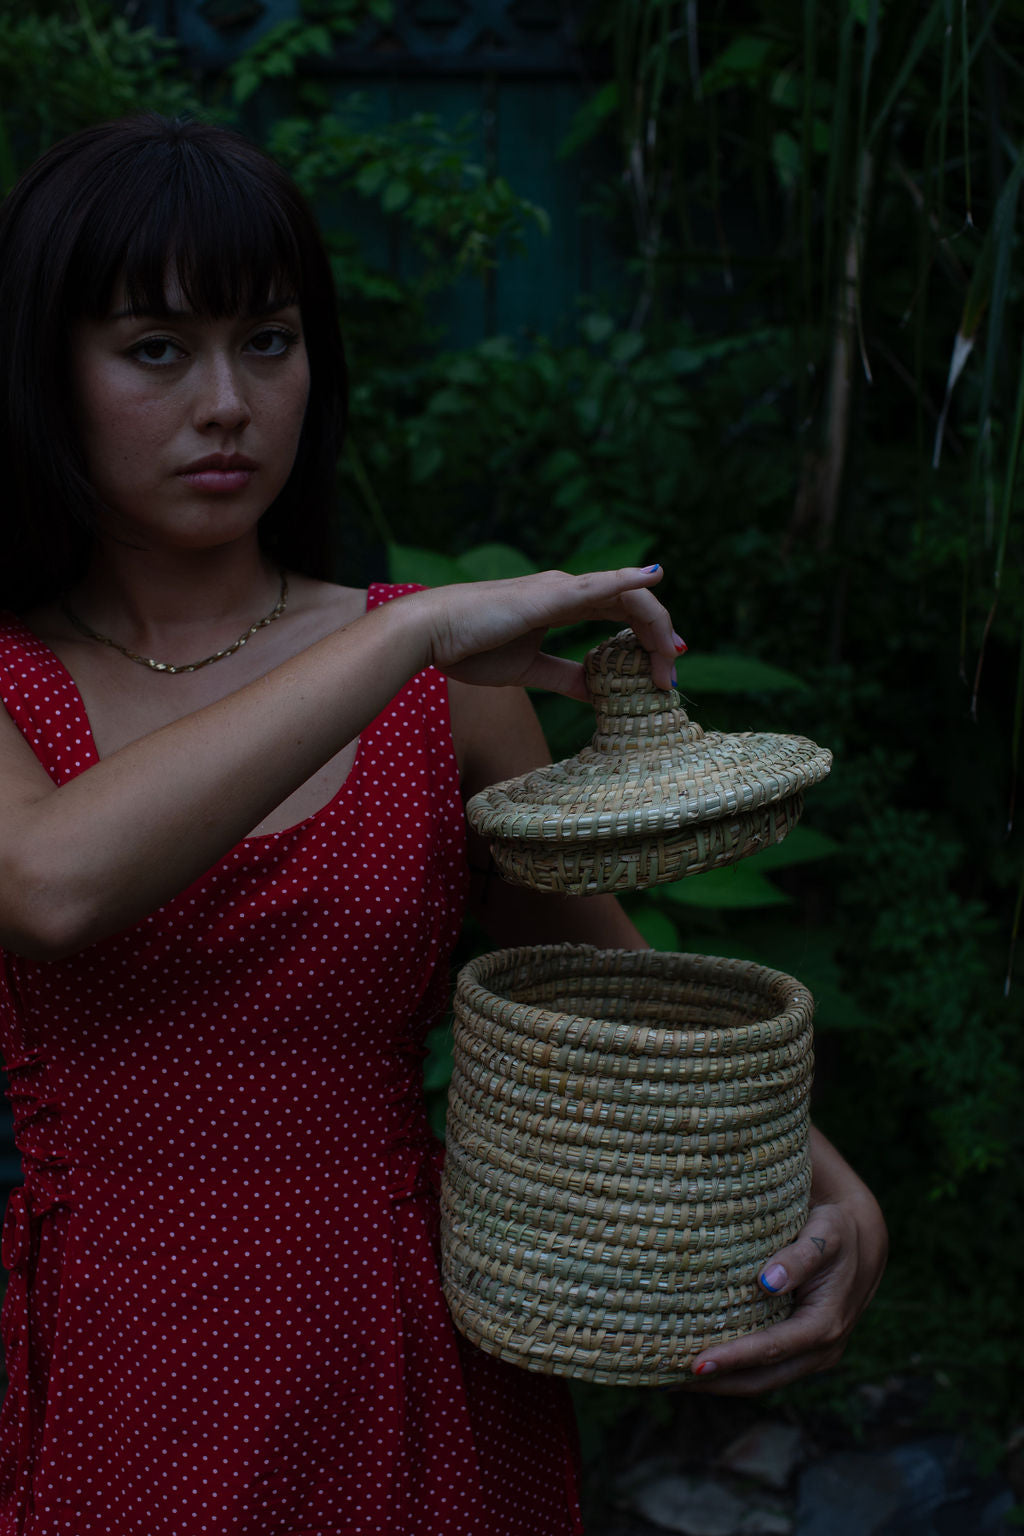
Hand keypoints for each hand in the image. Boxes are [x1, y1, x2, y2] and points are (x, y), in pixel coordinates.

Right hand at [412, 566, 679, 694]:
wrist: (434, 634)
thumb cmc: (470, 648)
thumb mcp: (528, 670)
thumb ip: (564, 677)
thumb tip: (598, 694)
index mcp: (562, 605)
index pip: (621, 615)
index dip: (647, 639)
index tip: (661, 674)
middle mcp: (567, 590)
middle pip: (632, 606)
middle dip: (659, 639)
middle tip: (671, 675)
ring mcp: (560, 588)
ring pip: (626, 597)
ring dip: (655, 626)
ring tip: (670, 657)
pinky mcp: (549, 595)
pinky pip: (597, 586)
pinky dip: (628, 580)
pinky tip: (653, 577)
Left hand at [685, 1129, 887, 1393]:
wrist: (859, 1242)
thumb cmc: (836, 1233)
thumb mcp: (825, 1235)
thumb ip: (800, 1257)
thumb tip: (767, 1282)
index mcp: (825, 1325)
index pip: (772, 1349)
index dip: (734, 1358)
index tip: (696, 1363)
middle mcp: (820, 1350)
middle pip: (761, 1379)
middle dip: (717, 1382)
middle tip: (666, 1378)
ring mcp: (810, 1357)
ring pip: (760, 1382)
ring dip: (720, 1383)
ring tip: (670, 1377)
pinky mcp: (799, 1353)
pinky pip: (763, 1370)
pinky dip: (732, 1371)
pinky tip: (700, 1364)